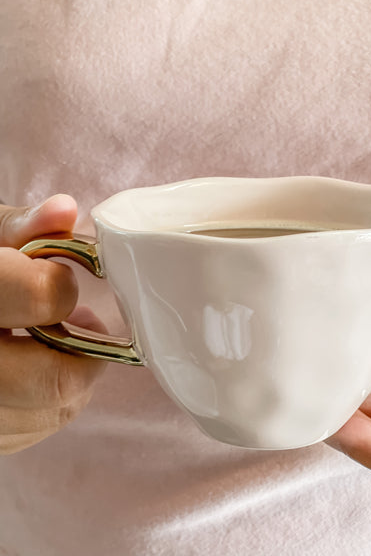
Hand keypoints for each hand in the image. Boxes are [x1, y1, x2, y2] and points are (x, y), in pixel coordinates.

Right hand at [0, 195, 105, 453]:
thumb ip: (18, 226)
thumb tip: (65, 210)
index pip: (43, 298)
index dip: (59, 285)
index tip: (53, 275)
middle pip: (56, 380)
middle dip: (81, 349)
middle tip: (73, 320)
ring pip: (53, 411)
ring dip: (69, 376)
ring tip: (48, 341)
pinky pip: (32, 430)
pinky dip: (46, 402)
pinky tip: (28, 368)